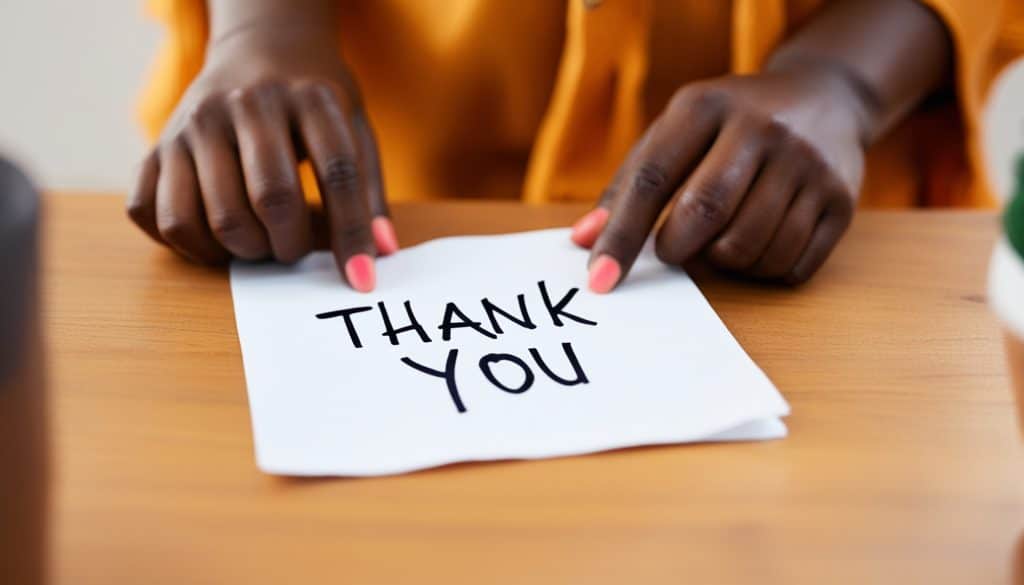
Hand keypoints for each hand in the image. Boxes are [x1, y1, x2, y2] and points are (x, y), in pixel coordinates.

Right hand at [127, 27, 395, 291]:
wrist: (259, 46)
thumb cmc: (316, 103)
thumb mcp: (356, 128)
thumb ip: (368, 191)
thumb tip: (378, 257)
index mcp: (310, 96)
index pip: (338, 172)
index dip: (352, 232)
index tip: (360, 279)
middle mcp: (246, 102)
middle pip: (272, 199)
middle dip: (291, 246)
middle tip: (295, 248)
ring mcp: (194, 122)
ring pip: (214, 216)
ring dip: (244, 251)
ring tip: (260, 242)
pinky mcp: (158, 143)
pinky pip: (154, 213)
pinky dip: (187, 244)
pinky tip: (215, 238)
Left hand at [571, 64, 867, 290]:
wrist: (825, 98)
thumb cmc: (728, 126)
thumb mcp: (675, 134)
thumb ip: (628, 186)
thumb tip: (585, 242)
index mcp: (706, 107)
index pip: (653, 180)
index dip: (622, 235)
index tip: (600, 279)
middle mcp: (762, 128)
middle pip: (704, 215)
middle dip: (678, 250)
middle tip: (673, 251)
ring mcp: (808, 164)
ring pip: (748, 248)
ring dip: (723, 262)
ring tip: (721, 239)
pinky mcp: (842, 199)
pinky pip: (789, 264)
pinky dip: (763, 269)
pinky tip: (759, 242)